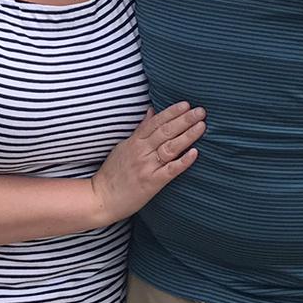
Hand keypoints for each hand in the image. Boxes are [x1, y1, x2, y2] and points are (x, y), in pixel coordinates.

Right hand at [90, 103, 205, 224]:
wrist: (101, 198)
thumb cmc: (112, 173)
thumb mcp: (123, 147)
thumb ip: (139, 130)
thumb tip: (151, 111)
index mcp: (134, 142)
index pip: (155, 122)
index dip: (171, 112)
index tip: (186, 104)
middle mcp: (141, 152)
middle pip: (165, 132)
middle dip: (184, 120)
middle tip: (201, 111)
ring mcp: (146, 167)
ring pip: (170, 147)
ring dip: (187, 135)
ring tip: (201, 126)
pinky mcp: (151, 183)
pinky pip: (170, 170)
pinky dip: (183, 161)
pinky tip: (195, 153)